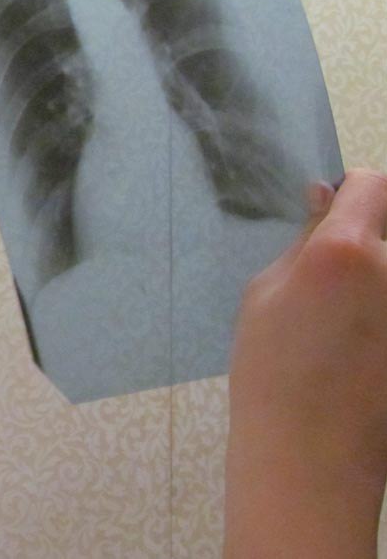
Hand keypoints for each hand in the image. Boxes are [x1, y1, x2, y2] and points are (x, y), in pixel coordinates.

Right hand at [225, 169, 386, 556]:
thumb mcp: (264, 293)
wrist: (312, 455)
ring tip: (346, 309)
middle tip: (337, 261)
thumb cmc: (270, 371)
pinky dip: (377, 302)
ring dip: (376, 270)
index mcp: (348, 251)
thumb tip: (325, 201)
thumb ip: (303, 242)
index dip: (352, 192)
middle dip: (370, 229)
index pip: (373, 185)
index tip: (331, 211)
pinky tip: (358, 336)